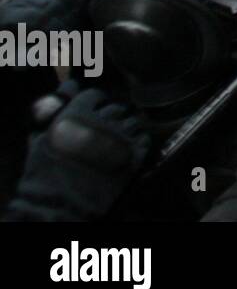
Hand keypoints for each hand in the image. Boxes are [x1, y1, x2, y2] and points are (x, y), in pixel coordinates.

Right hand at [5, 85, 149, 220]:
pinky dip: (138, 141)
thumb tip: (69, 84)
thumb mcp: (40, 138)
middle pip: (116, 107)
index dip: (94, 104)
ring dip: (127, 128)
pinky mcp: (135, 153)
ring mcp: (121, 136)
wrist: (60, 205)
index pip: (95, 96)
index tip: (93, 114)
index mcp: (77, 113)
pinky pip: (144, 137)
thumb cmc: (46, 172)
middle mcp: (102, 120)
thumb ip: (54, 108)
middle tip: (105, 130)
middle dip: (111, 117)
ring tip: (117, 141)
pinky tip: (127, 150)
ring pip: (133, 120)